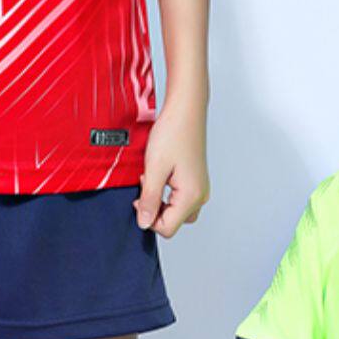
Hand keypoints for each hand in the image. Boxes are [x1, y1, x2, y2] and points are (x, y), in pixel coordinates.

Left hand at [133, 101, 209, 237]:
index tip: (139, 199)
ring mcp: (200, 187)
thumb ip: (149, 200)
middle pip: (172, 221)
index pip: (167, 228)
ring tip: (152, 177)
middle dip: (154, 209)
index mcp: (191, 196)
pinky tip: (160, 174)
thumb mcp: (154, 169)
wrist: (185, 110)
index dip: (148, 218)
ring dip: (160, 200)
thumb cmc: (173, 133)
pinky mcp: (196, 180)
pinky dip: (166, 192)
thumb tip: (144, 223)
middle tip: (145, 186)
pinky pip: (179, 197)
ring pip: (176, 210)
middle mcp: (200, 195)